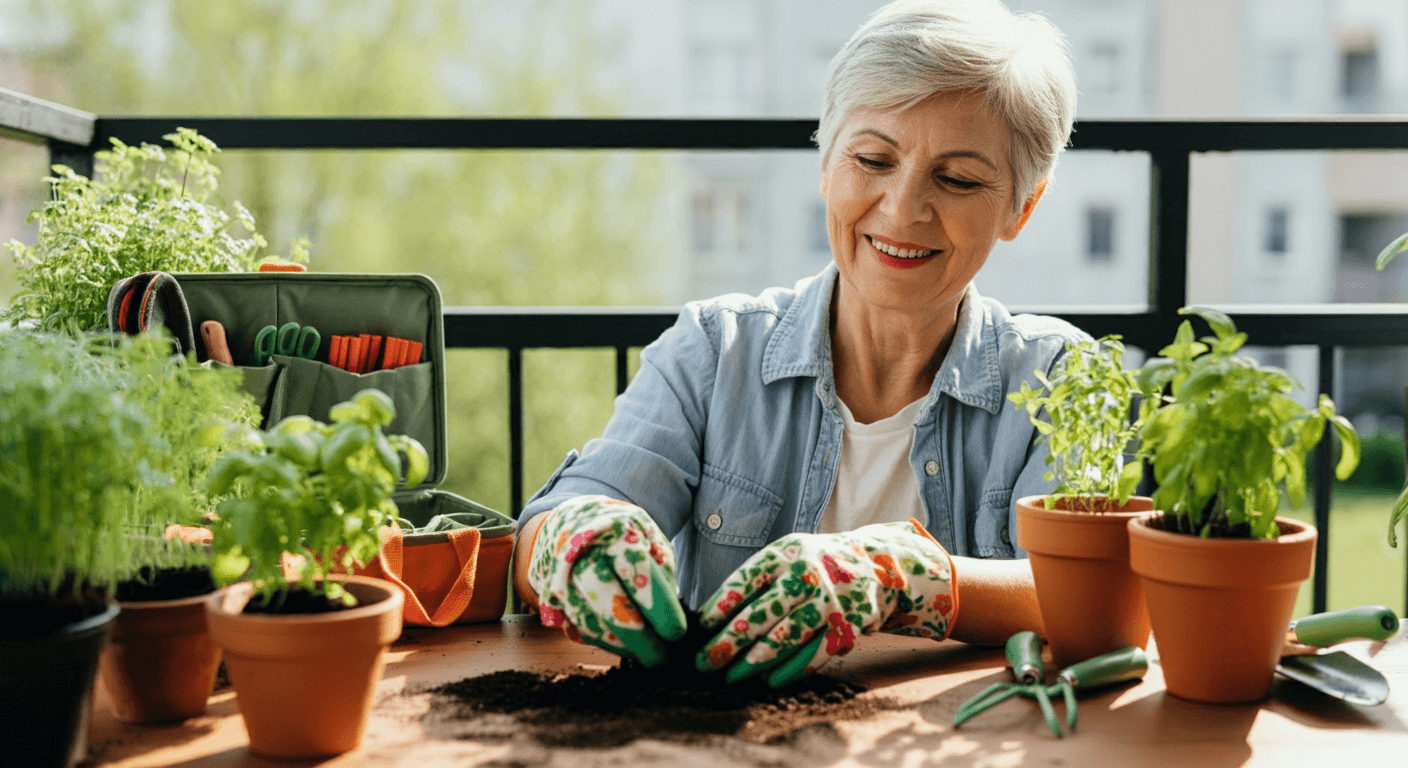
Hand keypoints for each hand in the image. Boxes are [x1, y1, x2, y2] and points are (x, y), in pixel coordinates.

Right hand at [527, 495, 687, 666]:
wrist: (568, 521)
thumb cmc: (618, 532)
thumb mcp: (648, 535)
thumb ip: (662, 569)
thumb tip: (674, 613)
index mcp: (616, 534)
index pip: (643, 581)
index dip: (663, 613)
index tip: (677, 633)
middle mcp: (584, 555)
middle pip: (613, 610)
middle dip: (642, 642)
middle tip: (662, 658)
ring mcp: (561, 578)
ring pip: (593, 625)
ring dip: (622, 647)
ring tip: (645, 654)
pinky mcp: (548, 597)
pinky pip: (576, 628)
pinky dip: (603, 642)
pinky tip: (622, 646)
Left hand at [695, 520, 955, 686]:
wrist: (876, 564)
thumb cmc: (814, 564)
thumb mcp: (786, 557)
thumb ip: (755, 581)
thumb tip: (708, 619)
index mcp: (784, 554)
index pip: (743, 582)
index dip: (718, 609)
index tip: (697, 631)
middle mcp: (807, 574)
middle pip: (761, 614)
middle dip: (728, 643)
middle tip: (704, 663)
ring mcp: (830, 600)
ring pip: (786, 637)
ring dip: (754, 661)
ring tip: (730, 676)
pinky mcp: (849, 624)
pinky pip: (815, 653)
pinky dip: (791, 670)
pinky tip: (770, 681)